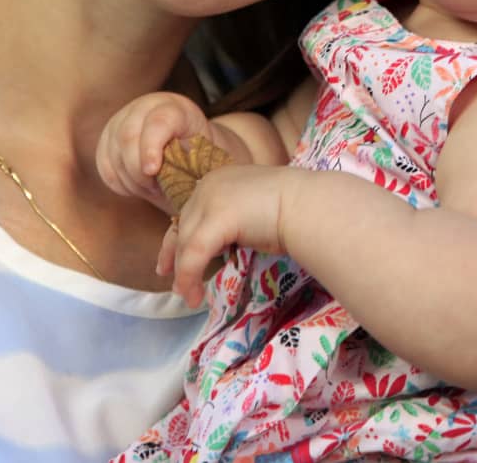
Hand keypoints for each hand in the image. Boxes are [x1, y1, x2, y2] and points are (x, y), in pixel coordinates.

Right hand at [95, 91, 212, 213]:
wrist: (188, 154)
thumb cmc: (201, 158)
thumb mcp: (205, 158)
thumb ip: (193, 162)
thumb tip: (180, 174)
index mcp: (175, 108)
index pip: (157, 121)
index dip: (151, 147)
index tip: (153, 171)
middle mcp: (144, 107)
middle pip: (127, 136)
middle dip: (138, 170)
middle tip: (156, 189)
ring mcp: (122, 121)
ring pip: (113, 153)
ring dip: (131, 180)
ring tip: (152, 189)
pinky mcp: (107, 139)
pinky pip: (105, 165)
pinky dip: (119, 182)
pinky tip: (137, 188)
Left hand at [158, 165, 301, 306]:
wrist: (307, 205)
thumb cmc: (293, 209)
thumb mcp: (252, 210)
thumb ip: (234, 220)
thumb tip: (222, 245)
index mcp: (218, 179)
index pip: (189, 212)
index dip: (176, 239)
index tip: (168, 262)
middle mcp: (208, 185)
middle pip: (183, 227)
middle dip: (174, 259)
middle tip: (175, 285)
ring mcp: (210, 199)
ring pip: (186, 243)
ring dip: (184, 275)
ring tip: (190, 298)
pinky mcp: (216, 219)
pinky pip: (194, 254)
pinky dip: (190, 277)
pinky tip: (194, 295)